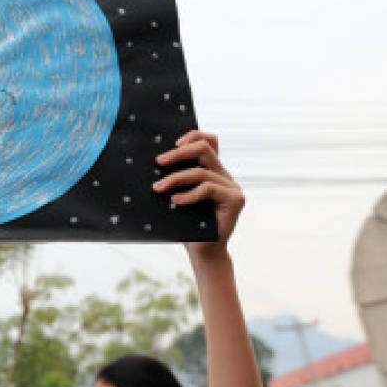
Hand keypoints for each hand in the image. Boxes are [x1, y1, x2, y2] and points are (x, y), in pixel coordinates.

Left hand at [152, 130, 242, 256]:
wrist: (203, 251)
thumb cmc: (187, 224)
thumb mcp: (178, 197)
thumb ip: (175, 180)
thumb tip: (151, 166)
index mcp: (212, 170)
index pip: (210, 142)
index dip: (194, 136)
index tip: (174, 143)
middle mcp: (224, 176)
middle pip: (204, 149)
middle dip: (179, 153)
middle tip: (159, 162)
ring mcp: (231, 187)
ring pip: (201, 172)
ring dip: (176, 178)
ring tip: (158, 188)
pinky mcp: (235, 200)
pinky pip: (208, 189)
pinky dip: (189, 194)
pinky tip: (176, 201)